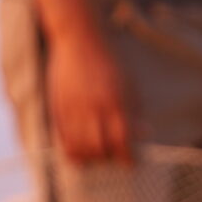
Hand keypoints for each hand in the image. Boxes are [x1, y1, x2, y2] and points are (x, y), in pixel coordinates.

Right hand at [45, 26, 133, 163]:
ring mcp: (73, 108)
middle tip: (113, 156)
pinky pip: (62, 139)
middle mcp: (93, 107)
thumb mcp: (130, 84)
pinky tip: (79, 152)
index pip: (122, 141)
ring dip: (89, 158)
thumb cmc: (109, 61)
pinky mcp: (57, 107)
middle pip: (100, 148)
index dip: (128, 158)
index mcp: (115, 101)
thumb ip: (135, 111)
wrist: (79, 38)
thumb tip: (144, 134)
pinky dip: (71, 151)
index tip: (131, 162)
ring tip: (96, 156)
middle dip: (108, 158)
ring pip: (79, 147)